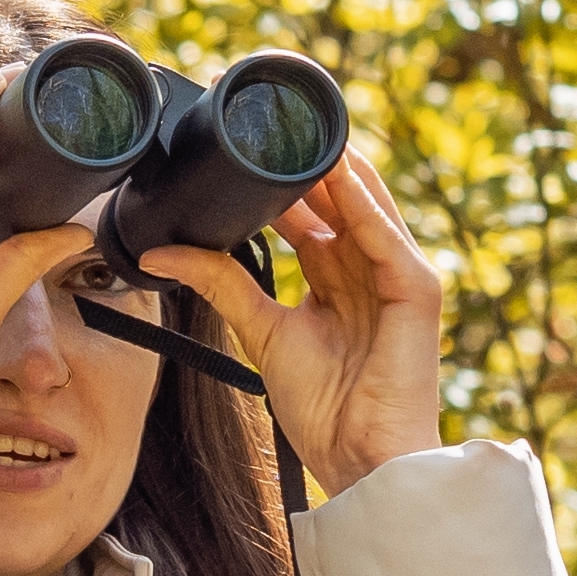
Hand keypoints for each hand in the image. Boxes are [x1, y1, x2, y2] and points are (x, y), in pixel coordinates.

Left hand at [147, 137, 447, 488]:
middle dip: (307, 157)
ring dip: (335, 165)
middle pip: (339, 195)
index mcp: (339, 274)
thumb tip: (158, 254)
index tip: (244, 141)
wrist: (361, 460)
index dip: (281, 175)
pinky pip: (387, 236)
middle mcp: (371, 267)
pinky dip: (363, 204)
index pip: (312, 208)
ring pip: (365, 203)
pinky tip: (338, 175)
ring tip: (300, 126)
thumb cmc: (325, 408)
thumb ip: (220, 283)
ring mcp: (398, 275)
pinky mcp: (418, 291)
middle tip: (267, 115)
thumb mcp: (262, 331)